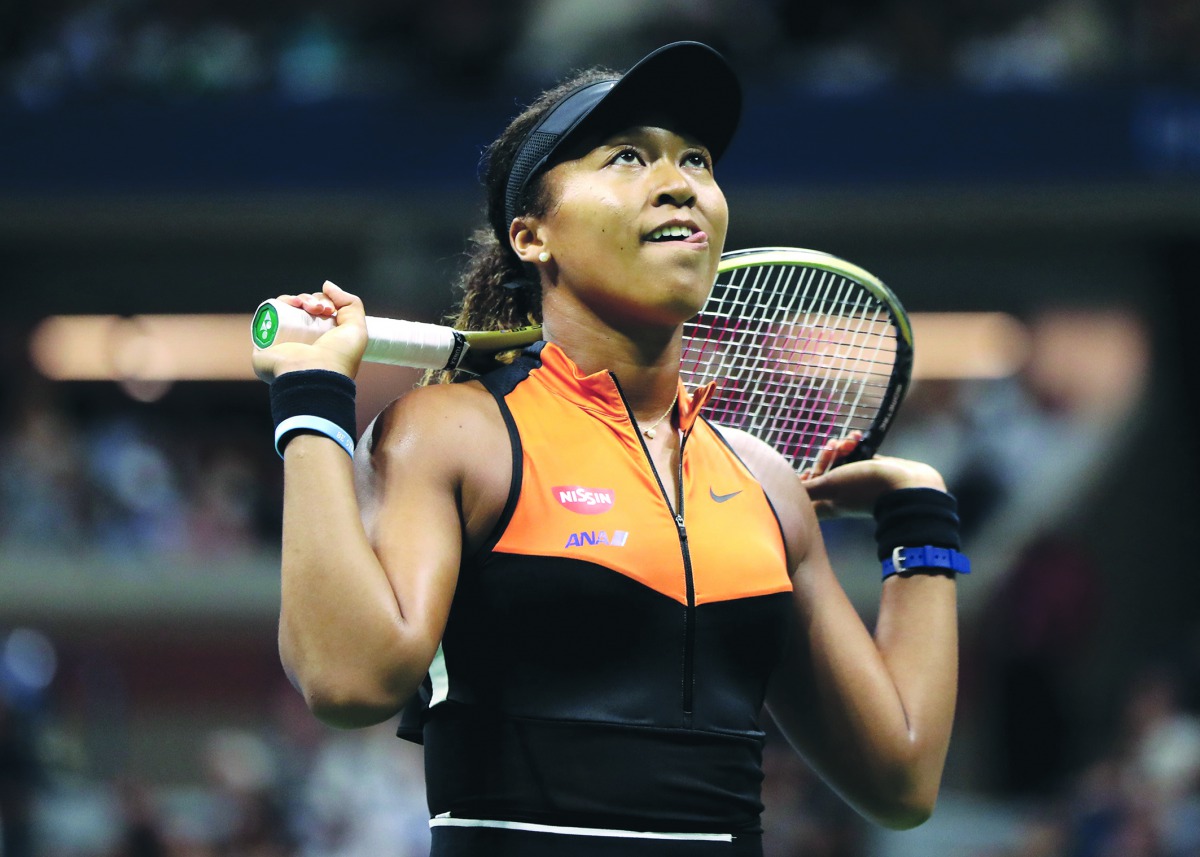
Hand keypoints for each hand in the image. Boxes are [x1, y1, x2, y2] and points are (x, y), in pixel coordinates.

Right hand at [252, 281, 368, 382]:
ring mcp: (282, 342)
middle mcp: (302, 342)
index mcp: (322, 342)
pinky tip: (291, 303)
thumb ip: (350, 303)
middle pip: (302, 310)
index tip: (331, 309)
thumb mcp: (357, 329)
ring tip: (306, 305)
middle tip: (319, 309)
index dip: (324, 303)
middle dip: (312, 301)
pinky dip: (277, 303)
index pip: (319, 314)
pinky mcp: (264, 342)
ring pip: (285, 310)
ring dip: (296, 299)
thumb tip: (327, 285)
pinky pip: (266, 315)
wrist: (315, 376)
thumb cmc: (339, 358)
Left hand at [800, 433, 945, 518]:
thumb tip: (782, 491)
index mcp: (827, 503)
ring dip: (841, 447)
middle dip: (825, 457)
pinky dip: (855, 445)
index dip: (801, 483)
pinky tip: (858, 436)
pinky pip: (857, 455)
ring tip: (849, 440)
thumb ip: (805, 488)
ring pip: (840, 462)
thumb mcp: (828, 486)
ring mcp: (857, 483)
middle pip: (823, 474)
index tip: (807, 473)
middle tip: (831, 447)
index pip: (805, 497)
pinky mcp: (872, 471)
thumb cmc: (864, 488)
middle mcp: (840, 494)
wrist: (908, 488)